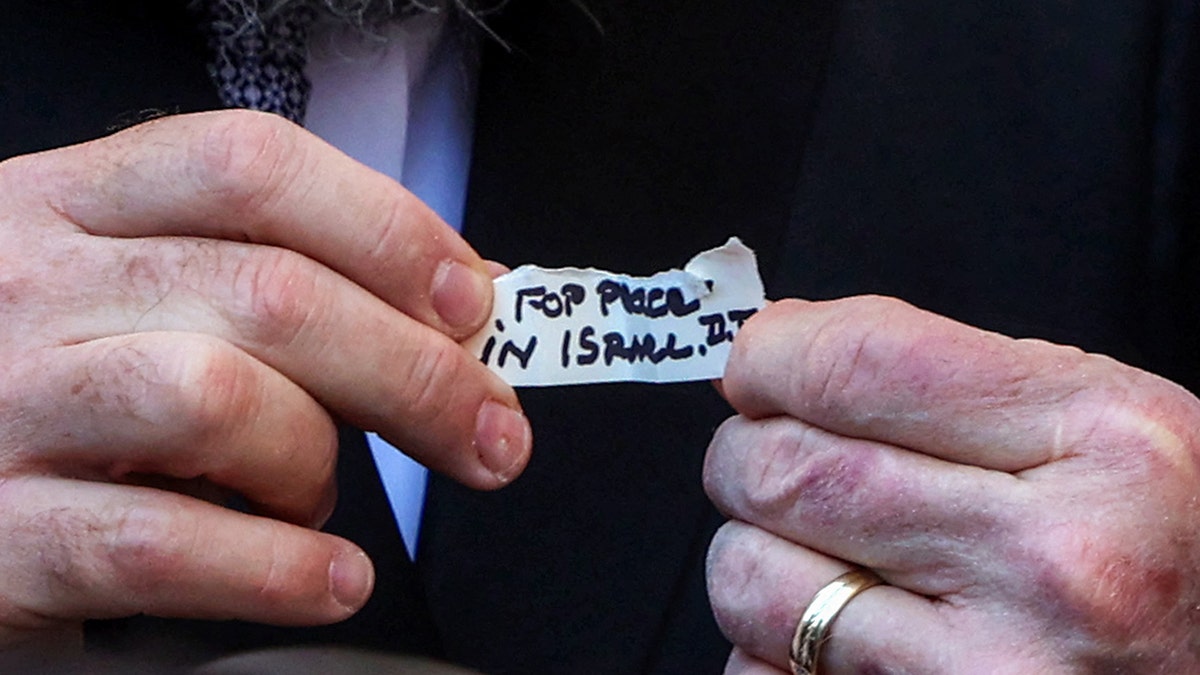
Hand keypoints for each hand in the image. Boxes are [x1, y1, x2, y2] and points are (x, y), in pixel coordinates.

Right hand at [0, 111, 529, 645]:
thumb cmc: (55, 380)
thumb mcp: (139, 290)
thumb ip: (275, 275)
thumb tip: (458, 295)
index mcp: (77, 204)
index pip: (252, 166)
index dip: (386, 227)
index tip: (469, 300)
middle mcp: (33, 286)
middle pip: (271, 294)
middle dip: (418, 371)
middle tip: (489, 430)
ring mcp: (4, 407)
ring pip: (216, 400)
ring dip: (315, 463)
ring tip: (317, 502)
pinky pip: (161, 544)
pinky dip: (278, 571)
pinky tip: (326, 579)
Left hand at [704, 297, 1199, 672]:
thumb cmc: (1172, 557)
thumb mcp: (1108, 430)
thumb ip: (950, 379)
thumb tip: (775, 353)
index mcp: (1103, 444)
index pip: (860, 364)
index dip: (772, 355)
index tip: (755, 366)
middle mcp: (1052, 564)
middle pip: (785, 470)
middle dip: (750, 456)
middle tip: (781, 463)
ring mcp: (992, 674)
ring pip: (753, 581)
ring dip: (757, 557)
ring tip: (829, 558)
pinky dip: (775, 650)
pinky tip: (850, 639)